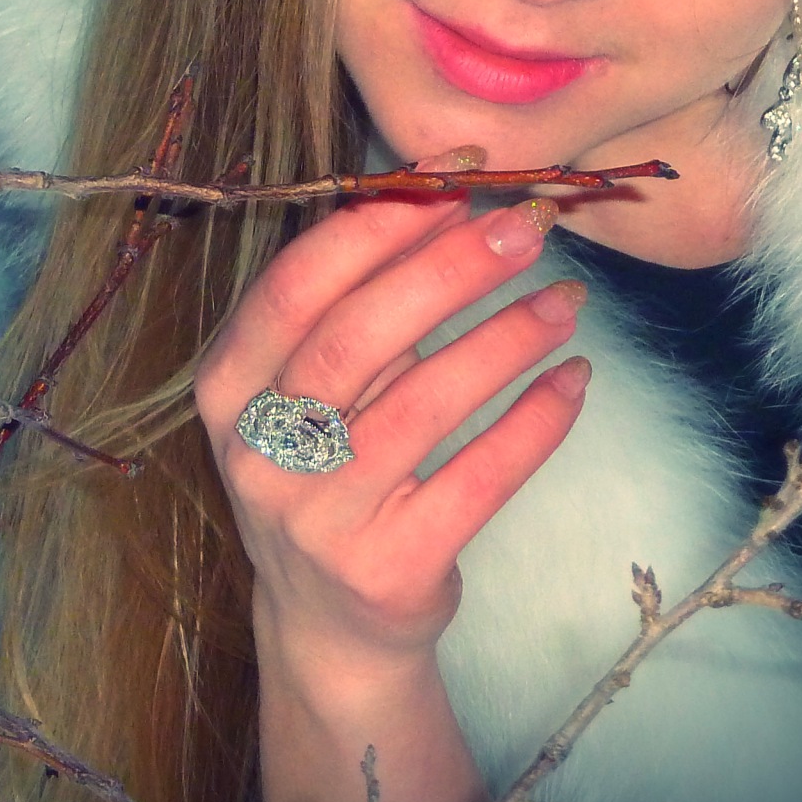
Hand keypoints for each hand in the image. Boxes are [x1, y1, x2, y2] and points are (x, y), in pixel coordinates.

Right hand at [194, 173, 591, 801]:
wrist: (329, 628)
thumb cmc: (329, 472)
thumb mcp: (313, 390)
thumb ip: (360, 305)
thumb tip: (449, 197)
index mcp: (229, 386)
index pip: (299, 284)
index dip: (378, 221)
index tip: (457, 173)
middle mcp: (260, 449)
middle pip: (357, 336)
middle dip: (448, 268)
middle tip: (525, 224)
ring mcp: (319, 516)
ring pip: (423, 404)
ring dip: (503, 339)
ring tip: (564, 299)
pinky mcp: (388, 568)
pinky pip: (476, 480)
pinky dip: (532, 425)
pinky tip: (571, 380)